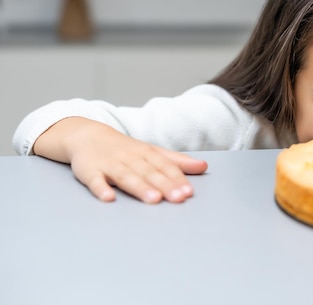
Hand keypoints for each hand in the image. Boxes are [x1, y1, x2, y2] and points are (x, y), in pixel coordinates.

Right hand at [33, 117, 207, 202]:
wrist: (87, 135)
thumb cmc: (124, 148)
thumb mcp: (152, 151)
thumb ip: (177, 161)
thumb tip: (204, 166)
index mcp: (146, 153)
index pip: (164, 166)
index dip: (177, 179)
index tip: (188, 192)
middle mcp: (130, 158)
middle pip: (148, 173)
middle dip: (164, 185)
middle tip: (178, 198)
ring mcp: (109, 164)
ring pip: (126, 177)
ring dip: (140, 188)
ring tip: (153, 199)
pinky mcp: (89, 171)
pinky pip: (95, 180)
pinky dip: (101, 189)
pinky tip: (108, 198)